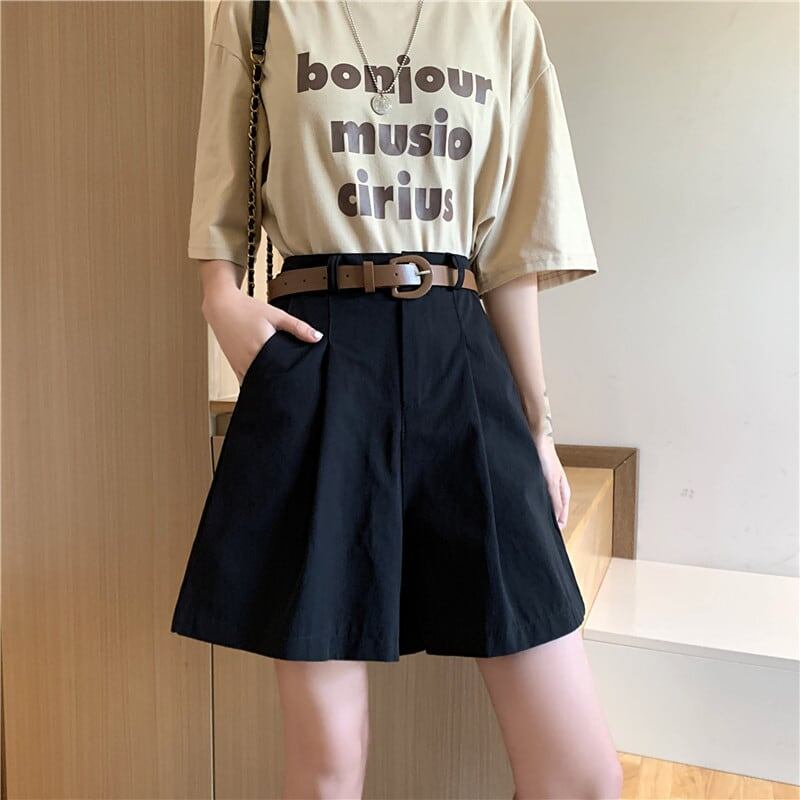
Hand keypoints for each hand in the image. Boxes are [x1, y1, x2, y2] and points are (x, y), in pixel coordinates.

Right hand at [201, 287, 322, 384]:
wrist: (221, 306)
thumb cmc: (248, 309)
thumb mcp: (276, 315)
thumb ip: (298, 327)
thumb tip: (317, 338)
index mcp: (261, 348)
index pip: (280, 372)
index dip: (290, 379)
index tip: (299, 381)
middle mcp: (248, 360)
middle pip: (269, 380)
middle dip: (280, 383)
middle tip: (292, 385)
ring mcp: (239, 365)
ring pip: (257, 382)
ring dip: (268, 383)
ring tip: (280, 382)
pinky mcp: (234, 366)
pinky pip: (246, 380)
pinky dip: (256, 381)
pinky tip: (265, 378)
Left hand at [532, 433, 570, 530]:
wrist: (536, 439)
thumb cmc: (546, 458)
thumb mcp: (551, 482)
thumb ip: (555, 501)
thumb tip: (558, 522)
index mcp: (563, 494)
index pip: (561, 519)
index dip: (555, 530)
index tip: (546, 541)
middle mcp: (555, 492)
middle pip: (552, 514)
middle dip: (545, 523)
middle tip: (535, 534)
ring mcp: (545, 488)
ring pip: (543, 506)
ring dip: (537, 513)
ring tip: (528, 522)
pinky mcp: (536, 483)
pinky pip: (534, 498)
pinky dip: (531, 504)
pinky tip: (523, 507)